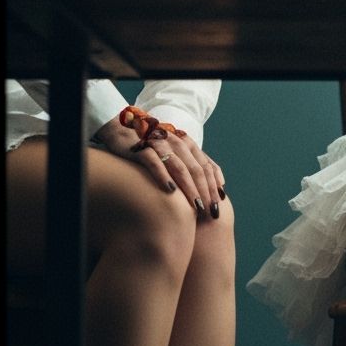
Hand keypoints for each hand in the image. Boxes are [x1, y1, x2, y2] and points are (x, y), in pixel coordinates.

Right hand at [94, 116, 226, 217]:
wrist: (123, 134)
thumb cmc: (155, 151)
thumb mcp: (181, 157)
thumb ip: (200, 167)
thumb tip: (222, 185)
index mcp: (188, 144)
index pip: (207, 167)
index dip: (214, 187)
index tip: (218, 206)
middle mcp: (176, 142)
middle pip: (196, 169)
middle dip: (205, 191)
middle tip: (209, 211)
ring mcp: (159, 144)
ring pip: (179, 167)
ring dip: (190, 188)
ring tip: (196, 206)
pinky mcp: (140, 148)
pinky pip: (154, 162)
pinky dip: (163, 176)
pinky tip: (171, 191)